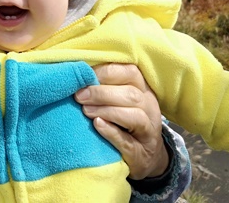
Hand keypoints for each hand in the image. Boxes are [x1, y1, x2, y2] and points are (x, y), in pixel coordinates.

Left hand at [74, 63, 167, 179]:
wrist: (146, 155)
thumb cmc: (125, 120)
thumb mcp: (120, 98)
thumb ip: (105, 85)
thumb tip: (78, 74)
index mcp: (143, 89)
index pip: (130, 72)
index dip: (106, 72)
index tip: (84, 76)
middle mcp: (150, 108)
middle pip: (131, 94)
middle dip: (101, 93)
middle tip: (79, 96)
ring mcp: (148, 132)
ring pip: (135, 116)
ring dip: (106, 111)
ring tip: (85, 111)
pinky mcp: (140, 153)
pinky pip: (128, 142)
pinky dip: (111, 132)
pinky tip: (97, 125)